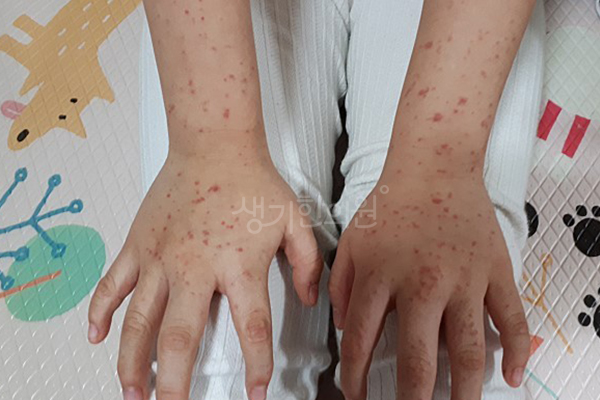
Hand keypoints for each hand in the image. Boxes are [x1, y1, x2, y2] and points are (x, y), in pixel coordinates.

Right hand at [87, 140, 322, 399]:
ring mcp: (161, 257)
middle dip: (175, 382)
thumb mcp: (294, 221)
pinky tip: (94, 335)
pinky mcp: (138, 244)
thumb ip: (307, 263)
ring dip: (132, 361)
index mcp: (237, 264)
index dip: (255, 367)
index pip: (251, 328)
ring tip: (133, 392)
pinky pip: (112, 283)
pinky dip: (100, 311)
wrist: (214, 144)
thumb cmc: (251, 181)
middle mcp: (195, 266)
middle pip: (180, 336)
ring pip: (139, 319)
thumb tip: (311, 297)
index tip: (253, 395)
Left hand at [329, 174, 528, 399]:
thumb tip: (344, 327)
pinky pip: (511, 319)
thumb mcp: (350, 240)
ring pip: (467, 350)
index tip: (356, 395)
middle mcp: (423, 285)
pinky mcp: (495, 271)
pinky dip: (515, 352)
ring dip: (462, 391)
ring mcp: (464, 280)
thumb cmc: (391, 203)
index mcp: (381, 277)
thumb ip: (340, 285)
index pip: (362, 341)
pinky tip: (510, 377)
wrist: (434, 166)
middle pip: (418, 360)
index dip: (355, 377)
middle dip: (412, 399)